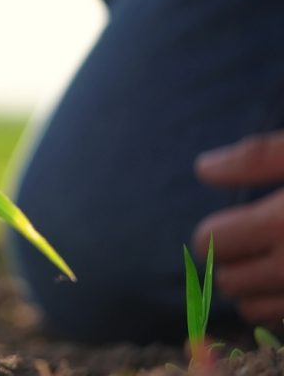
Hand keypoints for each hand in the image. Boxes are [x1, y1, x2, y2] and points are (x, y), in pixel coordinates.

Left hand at [193, 131, 283, 324]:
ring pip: (250, 308)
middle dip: (228, 261)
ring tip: (266, 262)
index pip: (210, 241)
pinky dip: (275, 304)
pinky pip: (279, 319)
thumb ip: (257, 159)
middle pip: (224, 279)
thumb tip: (202, 168)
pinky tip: (282, 280)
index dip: (214, 231)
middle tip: (250, 243)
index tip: (232, 224)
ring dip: (250, 288)